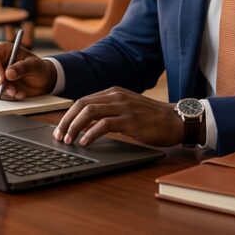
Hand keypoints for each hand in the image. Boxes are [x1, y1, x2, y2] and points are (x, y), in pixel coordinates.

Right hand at [0, 41, 56, 99]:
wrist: (41, 80)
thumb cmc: (38, 68)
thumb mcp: (34, 65)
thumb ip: (22, 67)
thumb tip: (8, 74)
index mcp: (4, 50)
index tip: (2, 79)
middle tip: (12, 90)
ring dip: (4, 92)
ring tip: (19, 93)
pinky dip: (6, 96)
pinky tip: (18, 94)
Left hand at [53, 87, 182, 147]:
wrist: (176, 120)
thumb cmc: (152, 118)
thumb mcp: (127, 109)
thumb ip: (109, 112)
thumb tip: (86, 125)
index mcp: (113, 92)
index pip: (83, 100)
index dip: (69, 115)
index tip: (60, 128)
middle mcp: (116, 96)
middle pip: (81, 104)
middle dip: (66, 120)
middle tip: (59, 135)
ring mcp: (123, 107)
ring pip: (89, 112)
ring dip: (74, 127)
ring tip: (68, 140)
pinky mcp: (130, 120)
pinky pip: (104, 125)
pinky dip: (91, 133)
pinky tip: (85, 142)